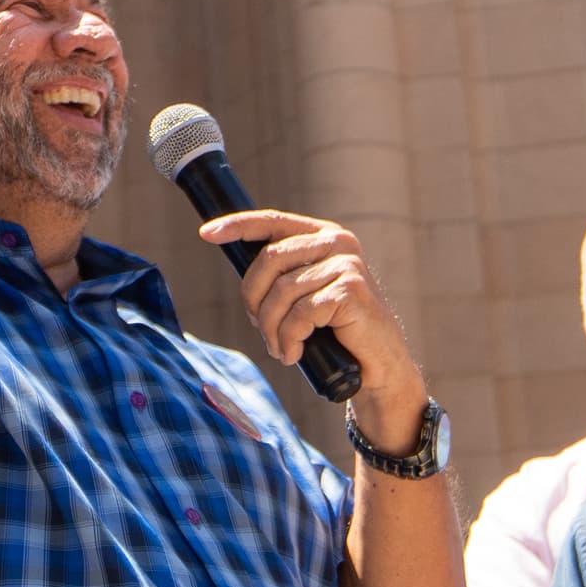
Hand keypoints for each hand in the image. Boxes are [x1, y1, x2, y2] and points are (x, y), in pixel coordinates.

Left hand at [199, 206, 421, 433]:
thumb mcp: (306, 294)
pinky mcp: (350, 290)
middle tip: (262, 330)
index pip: (273, 221)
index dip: (238, 226)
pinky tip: (294, 353)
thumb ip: (283, 275)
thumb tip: (241, 270)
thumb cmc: (337, 331)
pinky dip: (289, 339)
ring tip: (280, 348)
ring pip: (281, 292)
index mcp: (323, 235)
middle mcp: (337, 242)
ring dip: (272, 328)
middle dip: (254, 301)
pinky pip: (299, 315)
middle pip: (268, 259)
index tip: (207, 234)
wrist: (378, 365)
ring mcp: (346, 264)